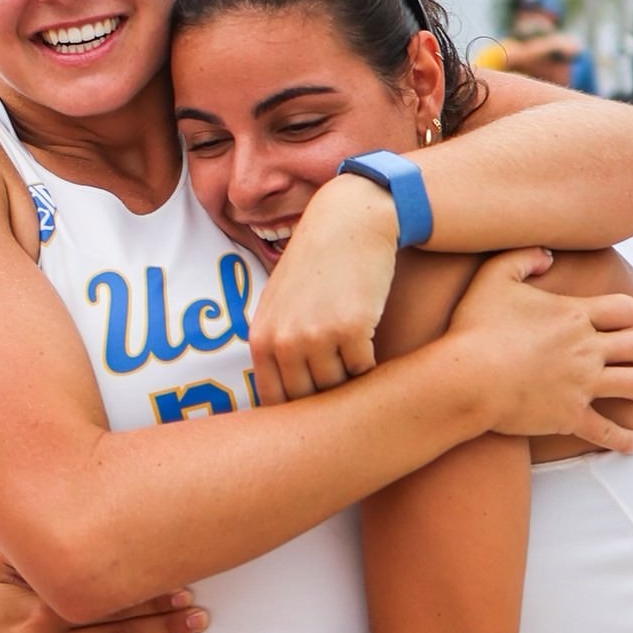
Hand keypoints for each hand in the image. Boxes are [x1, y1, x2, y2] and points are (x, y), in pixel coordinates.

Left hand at [248, 175, 398, 403]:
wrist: (349, 223)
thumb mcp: (280, 304)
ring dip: (350, 378)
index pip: (276, 400)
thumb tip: (283, 402)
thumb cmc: (316, 265)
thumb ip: (275, 348)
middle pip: (308, 400)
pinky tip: (370, 338)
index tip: (315, 405)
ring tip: (354, 358)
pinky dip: (371, 363)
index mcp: (261, 339)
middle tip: (342, 381)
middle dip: (326, 395)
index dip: (298, 409)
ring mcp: (316, 337)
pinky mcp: (352, 329)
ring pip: (338, 387)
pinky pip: (364, 369)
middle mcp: (283, 341)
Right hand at [449, 247, 632, 451]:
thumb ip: (523, 257)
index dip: (627, 314)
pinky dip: (625, 440)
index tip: (618, 321)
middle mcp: (587, 349)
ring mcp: (582, 385)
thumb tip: (548, 255)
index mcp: (575, 315)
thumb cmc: (476, 326)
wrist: (466, 378)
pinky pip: (608, 432)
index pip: (627, 309)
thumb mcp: (494, 276)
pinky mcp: (570, 417)